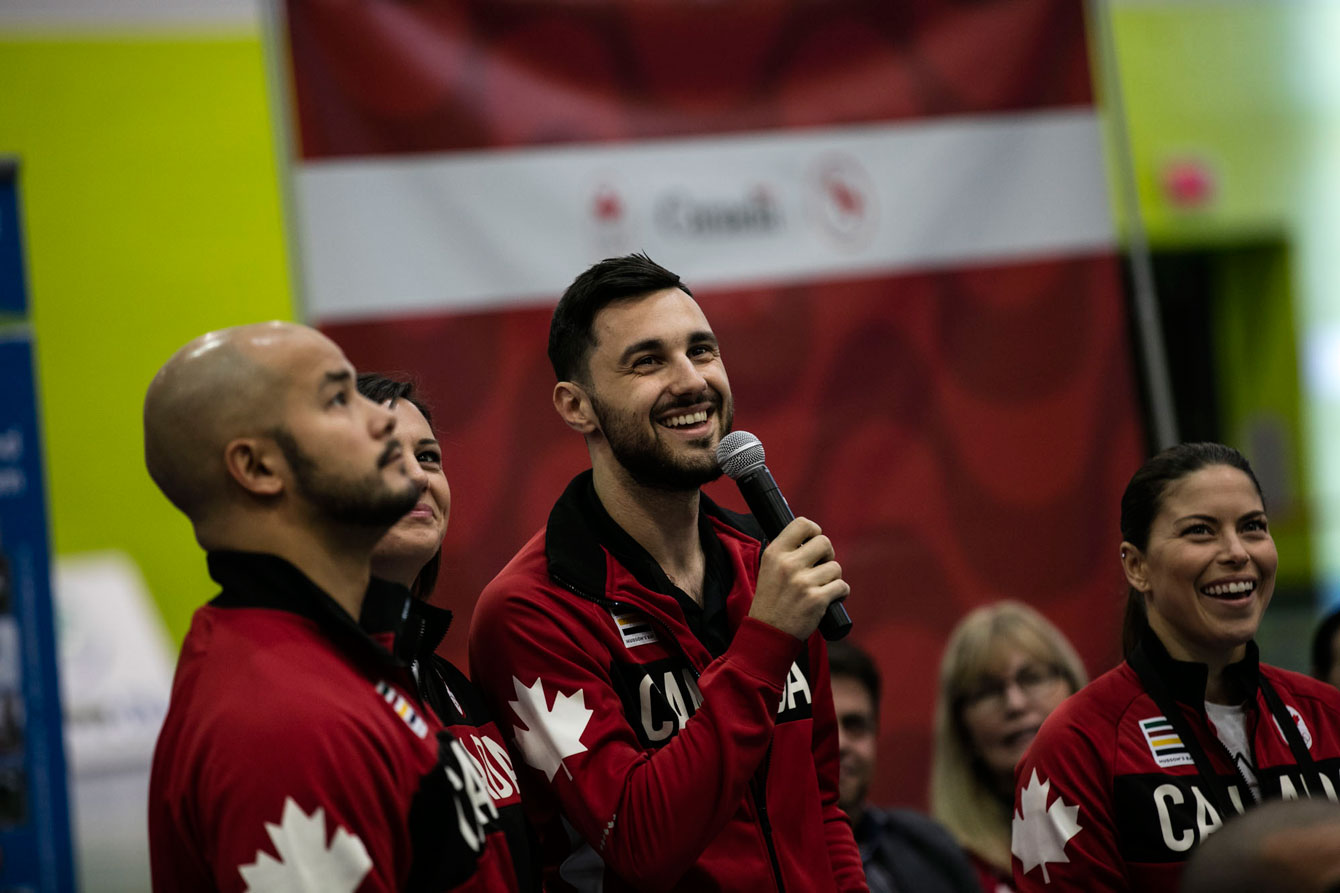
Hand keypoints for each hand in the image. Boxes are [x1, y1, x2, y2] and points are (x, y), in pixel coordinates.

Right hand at [748, 517, 848, 639]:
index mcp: (775, 553)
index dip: (814, 531)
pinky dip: (841, 593)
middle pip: (824, 543)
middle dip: (827, 555)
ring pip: (835, 567)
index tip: (814, 542)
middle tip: (820, 567)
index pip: (802, 524)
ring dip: (833, 578)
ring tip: (821, 588)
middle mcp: (788, 564)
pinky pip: (842, 587)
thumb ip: (786, 552)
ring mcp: (803, 582)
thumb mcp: (769, 569)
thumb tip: (812, 537)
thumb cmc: (771, 600)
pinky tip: (830, 599)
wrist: (768, 633)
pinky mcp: (817, 600)